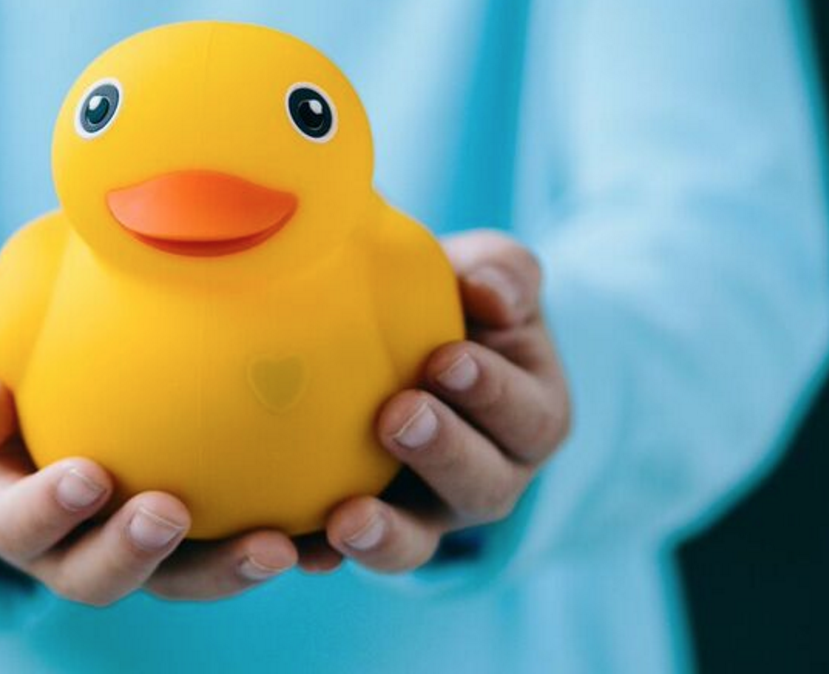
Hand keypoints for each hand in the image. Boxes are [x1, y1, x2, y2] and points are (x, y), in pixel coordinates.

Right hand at [0, 339, 302, 604]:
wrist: (9, 419)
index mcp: (9, 517)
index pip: (19, 527)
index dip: (48, 512)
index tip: (84, 475)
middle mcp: (71, 549)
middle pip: (100, 576)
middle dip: (136, 552)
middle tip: (170, 511)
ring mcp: (134, 546)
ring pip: (179, 576)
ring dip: (227, 567)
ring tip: (279, 545)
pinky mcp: (190, 534)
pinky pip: (231, 544)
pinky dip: (283, 544)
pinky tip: (329, 529)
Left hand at [321, 230, 571, 570]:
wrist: (393, 335)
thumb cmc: (453, 298)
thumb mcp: (488, 274)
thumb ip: (502, 273)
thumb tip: (491, 292)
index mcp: (530, 417)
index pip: (526, 416)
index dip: (490, 393)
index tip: (445, 359)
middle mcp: (489, 477)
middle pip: (482, 486)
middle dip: (442, 453)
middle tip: (396, 417)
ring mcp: (427, 512)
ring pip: (419, 541)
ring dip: (387, 534)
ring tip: (347, 517)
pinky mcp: (368, 526)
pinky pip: (347, 553)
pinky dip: (323, 554)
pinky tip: (298, 548)